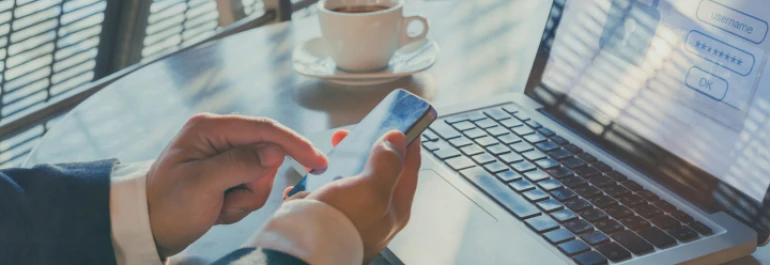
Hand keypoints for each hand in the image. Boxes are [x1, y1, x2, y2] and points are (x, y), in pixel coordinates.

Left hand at [146, 113, 327, 257]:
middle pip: (266, 155)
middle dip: (254, 184)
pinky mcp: (227, 172)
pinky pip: (253, 186)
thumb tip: (274, 152)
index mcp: (210, 128)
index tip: (318, 161)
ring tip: (220, 207)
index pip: (263, 129)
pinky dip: (240, 203)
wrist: (147, 228)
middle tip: (229, 201)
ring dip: (246, 198)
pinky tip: (219, 208)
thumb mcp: (201, 185)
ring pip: (262, 174)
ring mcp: (224, 155)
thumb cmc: (166, 206)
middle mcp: (220, 136)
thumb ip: (239, 165)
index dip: (293, 144)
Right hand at [284, 129, 420, 263]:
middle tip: (353, 132)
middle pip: (378, 170)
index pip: (409, 167)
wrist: (302, 251)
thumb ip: (388, 163)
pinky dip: (316, 180)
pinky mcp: (326, 217)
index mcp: (394, 207)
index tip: (402, 121)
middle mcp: (376, 212)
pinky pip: (324, 192)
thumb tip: (397, 140)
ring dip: (339, 161)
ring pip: (350, 179)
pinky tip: (309, 175)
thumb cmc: (340, 225)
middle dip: (366, 147)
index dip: (407, 142)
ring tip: (328, 152)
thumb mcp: (371, 189)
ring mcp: (350, 215)